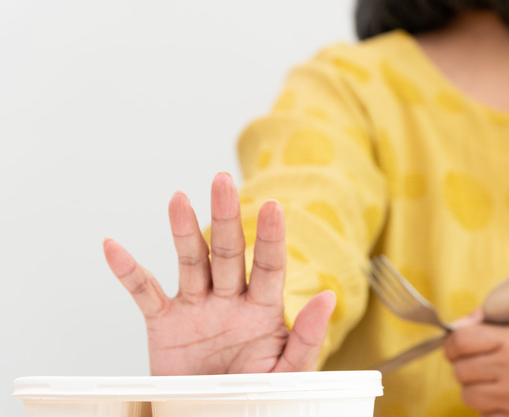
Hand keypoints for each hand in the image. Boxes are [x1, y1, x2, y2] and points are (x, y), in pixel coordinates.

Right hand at [103, 172, 335, 374]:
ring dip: (183, 231)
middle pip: (229, 253)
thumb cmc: (257, 398)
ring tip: (179, 198)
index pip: (270, 266)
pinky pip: (144, 294)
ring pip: (191, 262)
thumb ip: (308, 337)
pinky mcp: (165, 324)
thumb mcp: (289, 373)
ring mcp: (197, 308)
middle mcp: (230, 300)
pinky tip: (113, 247)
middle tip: (223, 181)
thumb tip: (328, 296)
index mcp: (264, 310)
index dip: (271, 237)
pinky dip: (128, 272)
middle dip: (226, 217)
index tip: (272, 206)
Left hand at [444, 319, 508, 416]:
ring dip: (479, 392)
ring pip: (469, 397)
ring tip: (502, 386)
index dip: (454, 344)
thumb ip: (491, 323)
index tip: (459, 349)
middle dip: (468, 368)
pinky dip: (495, 412)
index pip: (460, 340)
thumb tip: (455, 326)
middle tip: (487, 368)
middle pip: (461, 370)